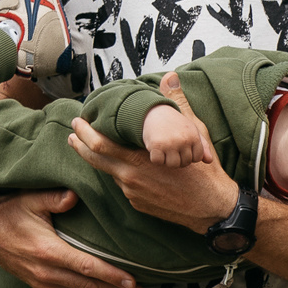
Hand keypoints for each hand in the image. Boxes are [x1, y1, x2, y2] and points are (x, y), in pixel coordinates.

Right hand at [0, 178, 137, 287]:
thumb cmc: (10, 208)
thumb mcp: (31, 199)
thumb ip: (54, 199)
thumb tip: (74, 197)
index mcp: (47, 251)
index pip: (87, 267)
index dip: (112, 276)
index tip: (133, 281)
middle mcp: (44, 271)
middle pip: (87, 285)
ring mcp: (39, 279)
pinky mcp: (35, 283)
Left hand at [69, 83, 238, 231]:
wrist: (214, 209)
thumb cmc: (206, 173)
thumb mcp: (195, 134)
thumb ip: (178, 105)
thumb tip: (170, 77)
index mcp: (139, 160)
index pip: (99, 145)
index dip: (84, 132)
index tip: (78, 121)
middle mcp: (130, 178)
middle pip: (94, 159)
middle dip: (80, 144)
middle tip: (73, 132)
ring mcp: (132, 193)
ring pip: (111, 172)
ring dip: (102, 159)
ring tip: (97, 148)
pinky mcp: (138, 204)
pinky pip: (125, 185)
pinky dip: (122, 174)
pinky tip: (128, 168)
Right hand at [140, 98, 216, 167]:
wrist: (157, 111)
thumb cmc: (176, 124)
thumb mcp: (192, 130)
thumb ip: (203, 146)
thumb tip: (209, 161)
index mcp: (194, 137)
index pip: (197, 158)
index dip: (189, 156)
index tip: (183, 148)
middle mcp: (183, 141)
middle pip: (185, 163)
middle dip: (178, 159)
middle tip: (172, 148)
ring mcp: (170, 143)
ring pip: (173, 165)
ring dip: (167, 161)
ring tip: (165, 151)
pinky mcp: (156, 145)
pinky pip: (158, 162)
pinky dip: (156, 159)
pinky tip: (156, 150)